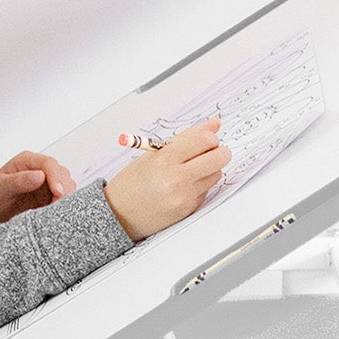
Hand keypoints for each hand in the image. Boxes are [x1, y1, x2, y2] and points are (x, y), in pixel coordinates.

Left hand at [0, 150, 76, 224]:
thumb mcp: (1, 187)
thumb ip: (19, 181)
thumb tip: (39, 176)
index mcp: (27, 161)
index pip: (49, 164)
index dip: (56, 177)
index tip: (58, 192)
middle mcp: (40, 169)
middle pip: (62, 174)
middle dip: (63, 189)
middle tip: (56, 206)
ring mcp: (47, 182)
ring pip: (66, 186)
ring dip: (65, 198)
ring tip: (53, 210)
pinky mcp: (50, 195)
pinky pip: (63, 198)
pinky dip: (62, 205)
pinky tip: (54, 212)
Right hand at [104, 118, 229, 241]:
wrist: (119, 214)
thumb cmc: (132, 182)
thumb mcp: (153, 153)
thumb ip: (186, 137)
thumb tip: (214, 124)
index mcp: (165, 158)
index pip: (205, 139)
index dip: (210, 137)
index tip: (206, 139)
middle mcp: (176, 178)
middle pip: (219, 157)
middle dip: (219, 152)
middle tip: (211, 152)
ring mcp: (184, 196)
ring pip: (216, 174)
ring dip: (210, 169)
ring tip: (191, 171)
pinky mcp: (188, 209)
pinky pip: (206, 191)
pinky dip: (200, 186)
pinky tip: (183, 186)